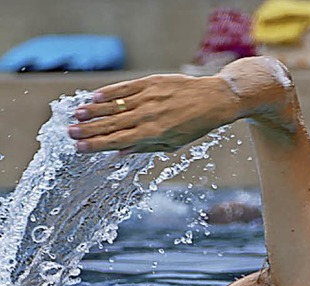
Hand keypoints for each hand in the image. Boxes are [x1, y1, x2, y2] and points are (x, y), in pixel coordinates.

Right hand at [68, 74, 237, 153]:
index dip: (96, 145)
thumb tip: (119, 153)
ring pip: (115, 105)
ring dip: (93, 110)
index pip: (118, 141)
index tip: (79, 148)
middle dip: (88, 129)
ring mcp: (149, 97)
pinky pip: (125, 88)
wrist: (214, 99)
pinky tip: (94, 96)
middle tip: (69, 133)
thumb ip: (146, 147)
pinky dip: (109, 92)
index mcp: (154, 133)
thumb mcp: (173, 143)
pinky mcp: (151, 82)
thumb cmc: (194, 125)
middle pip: (112, 124)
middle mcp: (148, 115)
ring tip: (75, 115)